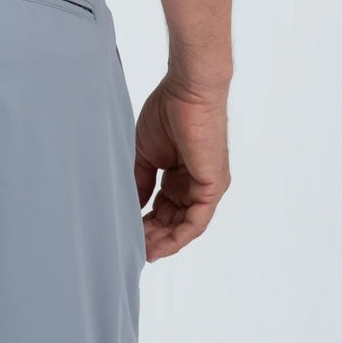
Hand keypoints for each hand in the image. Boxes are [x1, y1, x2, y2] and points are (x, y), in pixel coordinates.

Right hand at [134, 76, 230, 261]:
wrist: (187, 91)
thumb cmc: (168, 111)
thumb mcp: (146, 153)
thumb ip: (141, 180)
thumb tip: (132, 205)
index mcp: (181, 174)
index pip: (164, 207)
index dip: (146, 223)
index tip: (129, 235)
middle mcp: (196, 183)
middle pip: (174, 220)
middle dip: (154, 236)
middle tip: (133, 249)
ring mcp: (207, 186)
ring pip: (185, 225)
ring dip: (164, 241)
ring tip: (143, 252)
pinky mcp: (212, 186)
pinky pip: (196, 220)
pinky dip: (178, 235)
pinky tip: (160, 244)